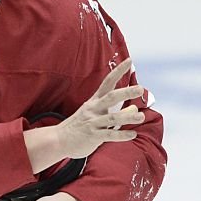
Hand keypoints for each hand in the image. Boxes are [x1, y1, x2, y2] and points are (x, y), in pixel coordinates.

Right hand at [24, 59, 145, 172]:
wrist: (59, 139)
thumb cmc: (81, 125)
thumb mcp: (96, 115)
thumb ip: (115, 111)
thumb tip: (135, 109)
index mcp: (95, 100)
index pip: (108, 82)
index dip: (118, 71)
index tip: (129, 61)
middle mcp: (94, 109)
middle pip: (111, 97)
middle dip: (126, 92)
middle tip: (140, 89)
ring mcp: (93, 122)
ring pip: (112, 118)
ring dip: (128, 117)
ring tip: (141, 116)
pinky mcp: (93, 136)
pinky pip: (110, 134)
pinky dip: (122, 134)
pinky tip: (133, 134)